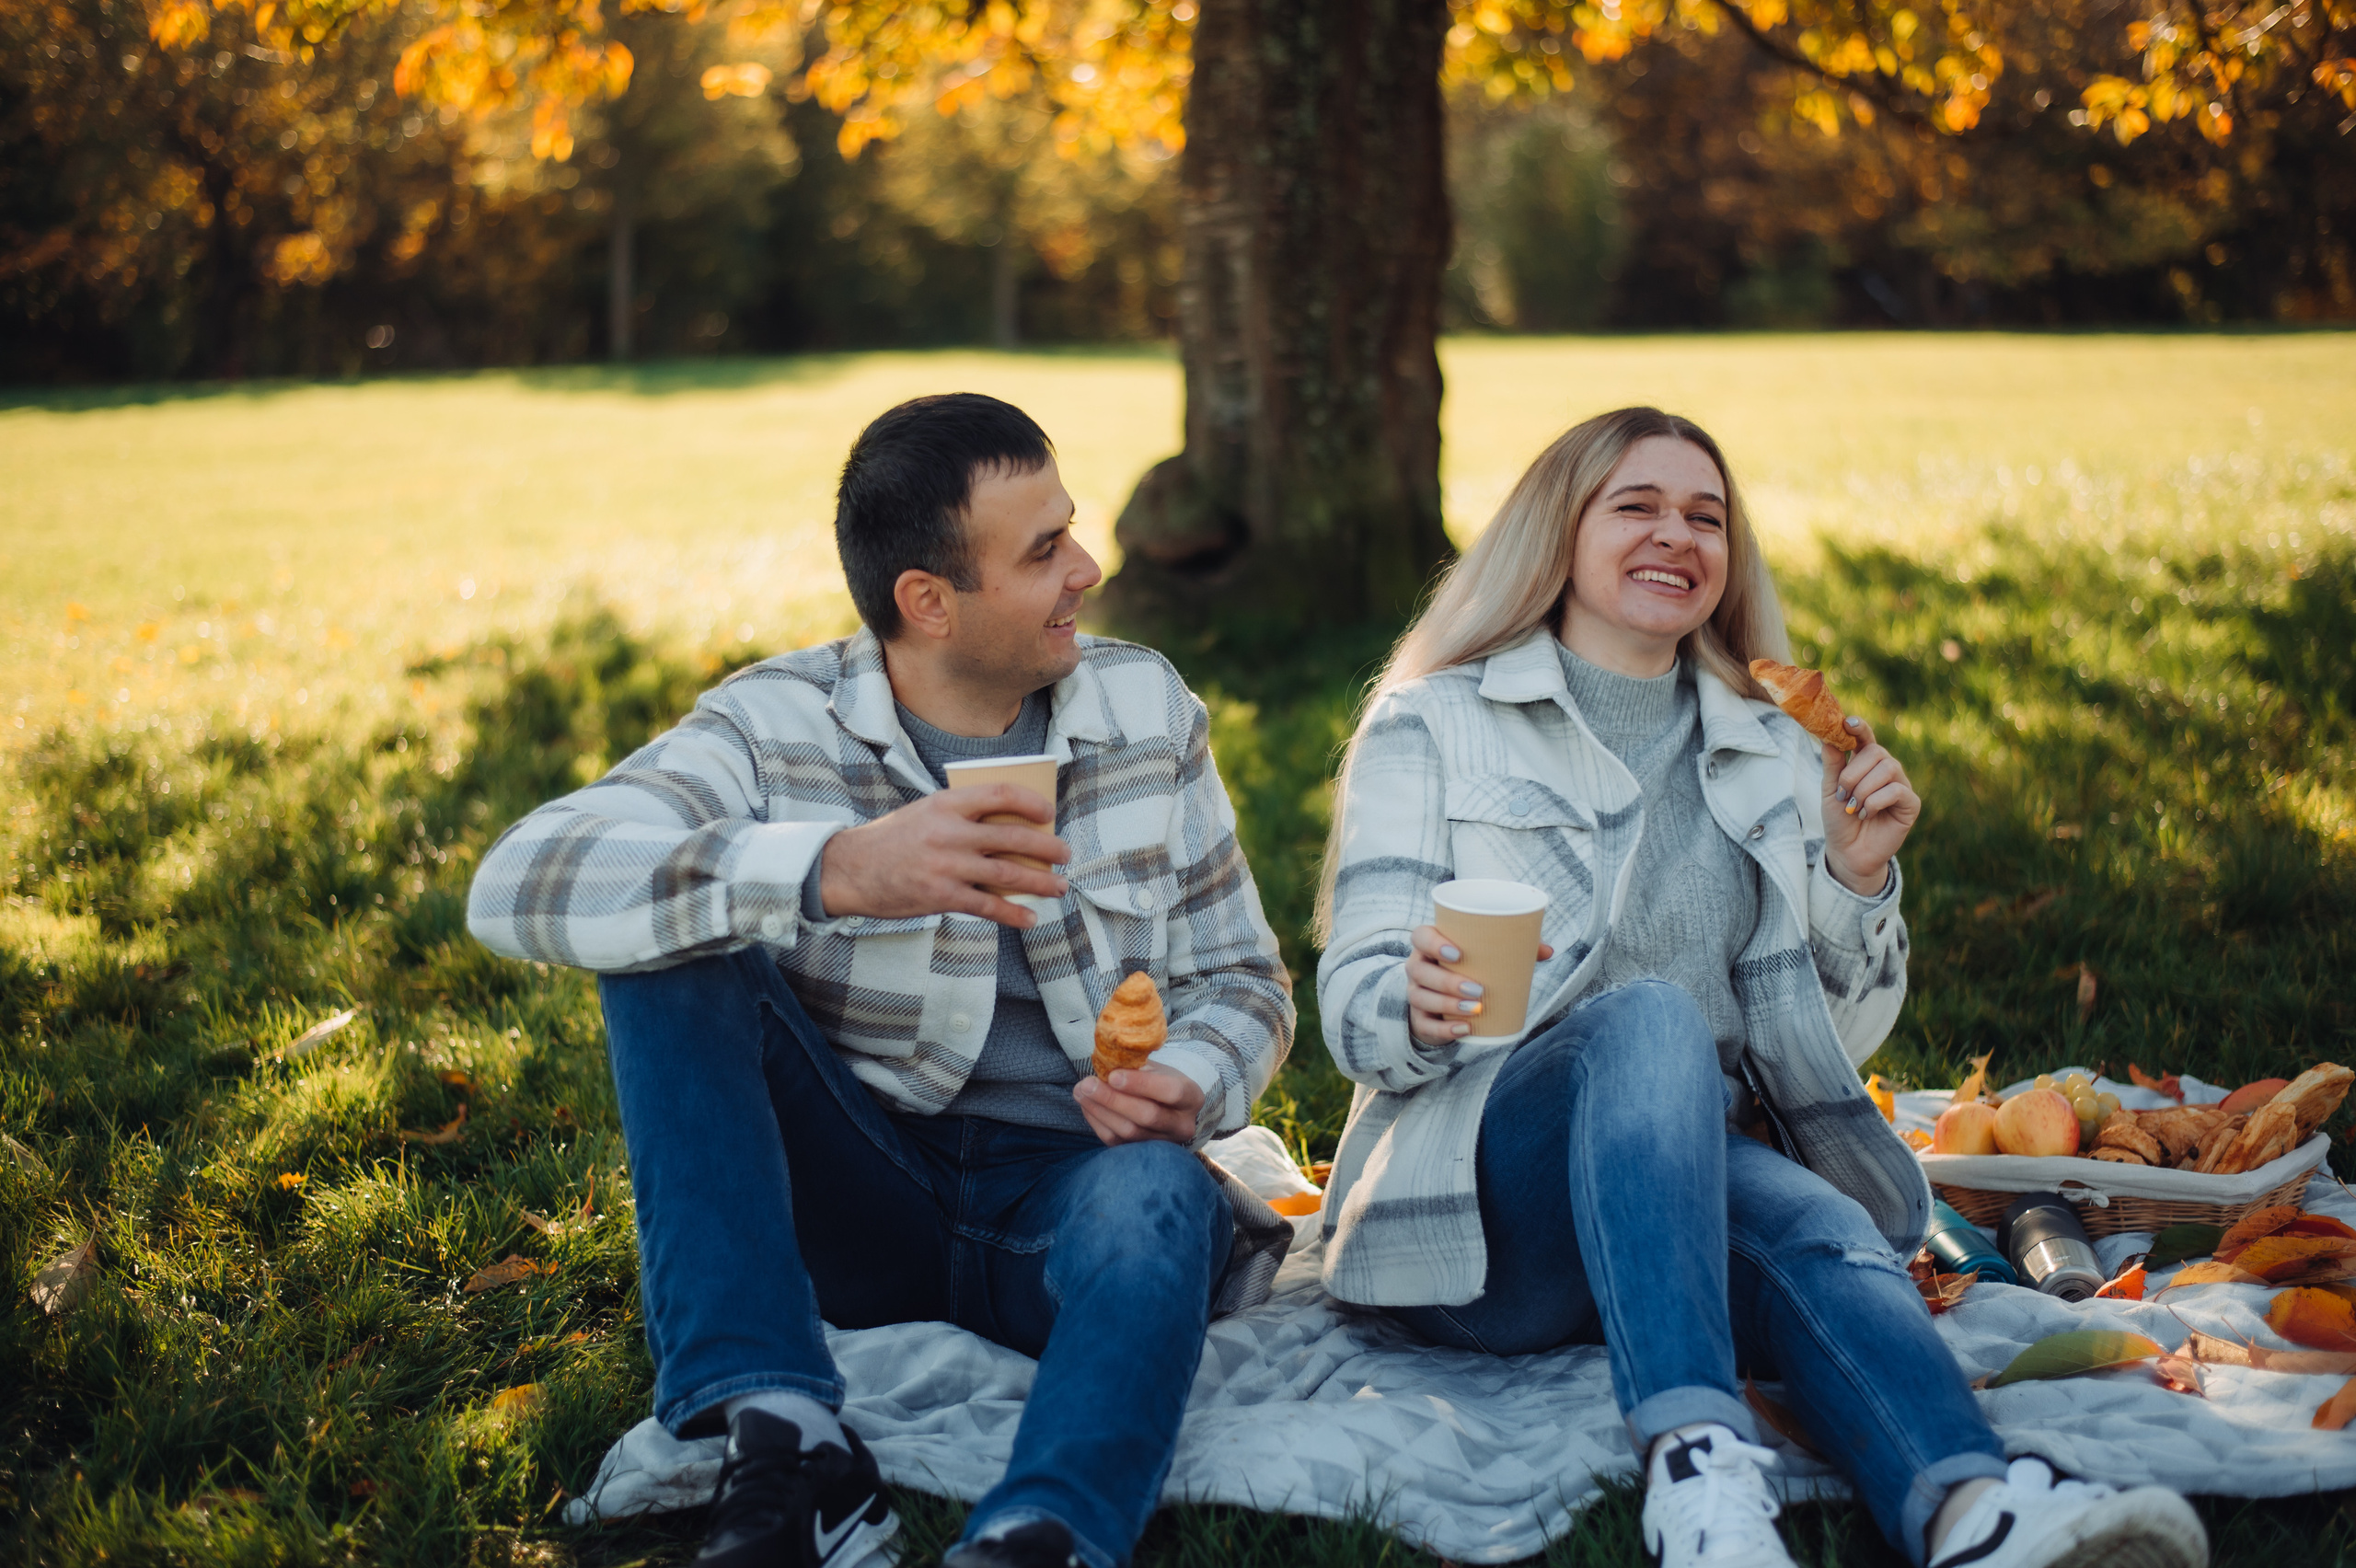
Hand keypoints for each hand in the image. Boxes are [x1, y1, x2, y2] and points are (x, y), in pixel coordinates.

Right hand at [817, 784, 1069, 928]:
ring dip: (1040, 882)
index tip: (1048, 812)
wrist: (850, 870)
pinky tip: (1029, 919)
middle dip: (1047, 847)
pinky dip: (1013, 914)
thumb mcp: (925, 813)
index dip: (1031, 802)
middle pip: (1013, 837)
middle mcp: (950, 832)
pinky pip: (988, 906)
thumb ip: (961, 816)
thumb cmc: (892, 840)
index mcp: (947, 804)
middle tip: (1065, 854)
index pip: (1000, 795)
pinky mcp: (942, 896)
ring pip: (1008, 873)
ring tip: (1058, 887)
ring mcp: (947, 865)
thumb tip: (1009, 828)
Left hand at [1074, 1064, 1204, 1145]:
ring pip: (1129, 1132)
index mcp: (1192, 1097)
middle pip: (1148, 1116)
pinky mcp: (1142, 1152)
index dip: (1141, 1084)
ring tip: (1081, 1091)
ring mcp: (1163, 1143)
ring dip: (1100, 1111)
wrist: (1168, 1107)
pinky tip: (1087, 1105)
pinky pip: (1116, 1141)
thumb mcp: (1157, 1068)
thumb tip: (1106, 1064)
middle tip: (1087, 1084)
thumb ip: (1136, 1066)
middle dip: (1113, 1099)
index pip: (1171, 1092)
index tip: (1113, 1075)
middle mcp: (1182, 1125)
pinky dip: (1098, 1122)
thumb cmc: (1160, 1081)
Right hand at [1403, 923, 1554, 1046]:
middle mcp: (1418, 968)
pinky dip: (1444, 1029)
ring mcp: (1415, 994)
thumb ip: (1514, 949)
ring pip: (1421, 998)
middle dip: (1447, 981)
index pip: (1420, 937)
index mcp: (1429, 946)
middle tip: (1478, 989)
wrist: (1443, 1003)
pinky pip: (1425, 1025)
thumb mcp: (1485, 958)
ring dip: (1448, 1004)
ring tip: (1476, 1009)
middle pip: (1420, 970)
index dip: (1433, 943)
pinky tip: (1464, 1029)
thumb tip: (1549, 951)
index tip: (1458, 953)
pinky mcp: (1419, 1019)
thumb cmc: (1467, 970)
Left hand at [1822, 716, 1920, 895]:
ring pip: (1888, 768)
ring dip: (1863, 789)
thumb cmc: (1839, 821)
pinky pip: (1897, 790)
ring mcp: (1900, 785)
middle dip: (1854, 773)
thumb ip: (1833, 766)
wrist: (1848, 853)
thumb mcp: (1829, 791)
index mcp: (1865, 763)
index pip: (1865, 738)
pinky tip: (1866, 814)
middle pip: (1876, 752)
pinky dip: (1875, 801)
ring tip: (1853, 808)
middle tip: (1842, 794)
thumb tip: (1829, 738)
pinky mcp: (1911, 804)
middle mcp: (1886, 770)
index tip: (1847, 723)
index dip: (1859, 728)